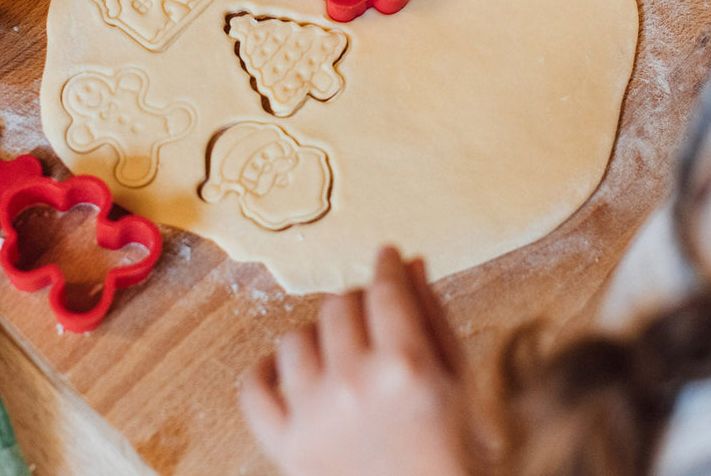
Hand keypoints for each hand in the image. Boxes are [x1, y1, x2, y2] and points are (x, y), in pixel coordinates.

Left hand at [240, 246, 470, 475]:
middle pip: (339, 306)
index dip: (386, 265)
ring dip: (318, 339)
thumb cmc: (451, 453)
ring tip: (342, 359)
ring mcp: (315, 418)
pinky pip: (253, 387)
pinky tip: (292, 374)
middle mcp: (354, 386)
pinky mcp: (286, 448)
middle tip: (373, 321)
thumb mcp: (458, 383)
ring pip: (294, 338)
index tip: (385, 257)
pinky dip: (267, 374)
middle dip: (359, 304)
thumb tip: (409, 262)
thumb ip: (433, 317)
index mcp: (406, 367)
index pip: (385, 289)